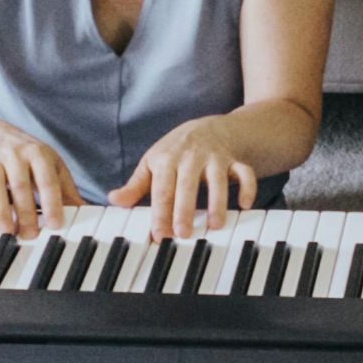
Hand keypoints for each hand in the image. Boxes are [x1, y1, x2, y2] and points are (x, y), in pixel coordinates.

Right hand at [0, 128, 83, 237]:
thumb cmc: (28, 157)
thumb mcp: (50, 166)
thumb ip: (65, 189)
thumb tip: (85, 212)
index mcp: (38, 153)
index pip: (47, 179)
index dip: (51, 202)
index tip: (55, 224)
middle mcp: (14, 154)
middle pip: (20, 184)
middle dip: (25, 211)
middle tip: (30, 235)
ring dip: (0, 210)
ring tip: (7, 231)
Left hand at [108, 120, 256, 238]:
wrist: (210, 127)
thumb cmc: (176, 151)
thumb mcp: (153, 163)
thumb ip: (136, 185)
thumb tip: (114, 200)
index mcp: (166, 159)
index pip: (161, 190)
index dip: (160, 213)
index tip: (158, 235)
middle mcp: (190, 157)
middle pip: (187, 185)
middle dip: (185, 210)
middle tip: (183, 234)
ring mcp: (214, 157)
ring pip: (217, 179)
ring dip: (217, 202)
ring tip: (215, 225)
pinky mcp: (234, 160)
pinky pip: (244, 172)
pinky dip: (247, 187)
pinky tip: (245, 205)